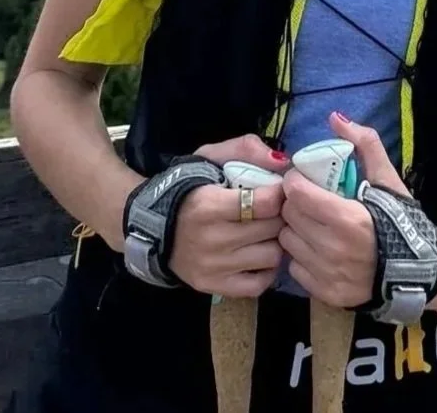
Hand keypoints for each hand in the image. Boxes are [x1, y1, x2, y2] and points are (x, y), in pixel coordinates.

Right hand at [166, 134, 288, 297]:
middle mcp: (211, 240)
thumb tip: (283, 162)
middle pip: (272, 229)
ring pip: (271, 257)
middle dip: (279, 216)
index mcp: (209, 205)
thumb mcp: (211, 157)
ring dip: (274, 242)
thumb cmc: (189, 187)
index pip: (265, 203)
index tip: (276, 190)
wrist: (153, 226)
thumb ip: (246, 149)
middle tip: (273, 210)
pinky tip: (258, 253)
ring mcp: (213, 268)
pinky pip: (259, 285)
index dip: (278, 194)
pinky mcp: (214, 287)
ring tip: (266, 231)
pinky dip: (266, 270)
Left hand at [279, 112, 409, 307]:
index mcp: (348, 218)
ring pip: (288, 242)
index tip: (303, 179)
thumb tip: (336, 117)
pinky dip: (302, 257)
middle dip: (295, 204)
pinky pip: (296, 269)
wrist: (421, 271)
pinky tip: (319, 249)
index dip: (295, 182)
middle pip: (289, 216)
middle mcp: (333, 249)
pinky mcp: (325, 294)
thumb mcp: (387, 180)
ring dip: (296, 230)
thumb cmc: (401, 221)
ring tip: (313, 225)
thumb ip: (364, 145)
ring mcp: (328, 275)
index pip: (296, 193)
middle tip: (309, 201)